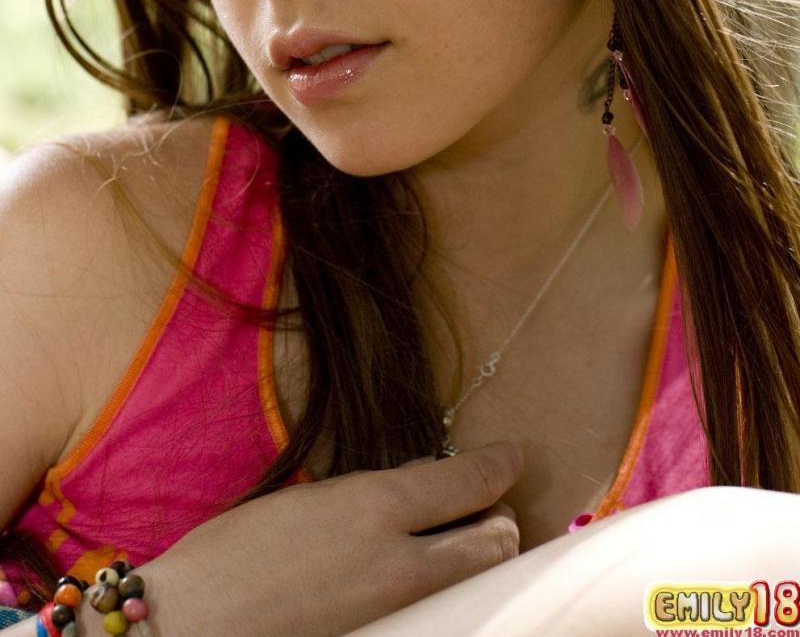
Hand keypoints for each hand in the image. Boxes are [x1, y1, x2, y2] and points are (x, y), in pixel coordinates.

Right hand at [140, 440, 523, 636]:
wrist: (193, 625)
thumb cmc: (234, 551)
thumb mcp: (308, 500)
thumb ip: (373, 496)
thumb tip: (417, 490)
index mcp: (376, 505)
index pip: (469, 482)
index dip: (500, 465)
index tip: (514, 456)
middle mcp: (401, 560)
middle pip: (494, 541)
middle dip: (500, 521)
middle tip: (490, 509)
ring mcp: (398, 611)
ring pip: (472, 580)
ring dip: (477, 558)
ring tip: (459, 543)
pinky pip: (437, 610)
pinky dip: (443, 592)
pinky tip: (418, 582)